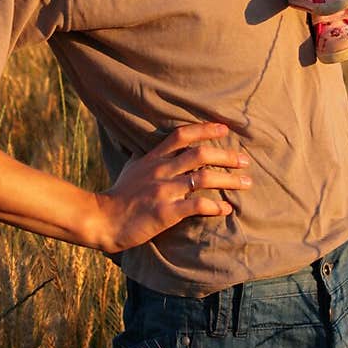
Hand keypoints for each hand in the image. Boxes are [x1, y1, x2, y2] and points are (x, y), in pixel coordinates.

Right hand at [99, 122, 251, 252]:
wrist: (101, 219)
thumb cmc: (118, 196)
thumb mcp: (132, 168)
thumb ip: (147, 157)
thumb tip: (156, 148)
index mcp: (154, 158)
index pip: (182, 135)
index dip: (205, 129)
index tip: (224, 128)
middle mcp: (161, 170)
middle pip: (201, 154)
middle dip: (227, 155)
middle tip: (246, 160)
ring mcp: (164, 190)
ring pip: (204, 178)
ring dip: (229, 180)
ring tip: (247, 183)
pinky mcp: (166, 212)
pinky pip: (197, 206)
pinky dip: (215, 207)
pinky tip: (227, 209)